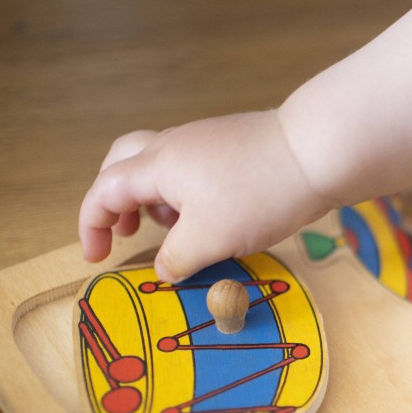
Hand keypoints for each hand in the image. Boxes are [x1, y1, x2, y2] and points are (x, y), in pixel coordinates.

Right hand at [78, 110, 333, 281]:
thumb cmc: (259, 194)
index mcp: (157, 164)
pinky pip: (194, 172)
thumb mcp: (208, 239)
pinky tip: (215, 222)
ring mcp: (206, 143)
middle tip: (126, 232)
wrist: (318, 153)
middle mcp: (175, 146)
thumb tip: (164, 269)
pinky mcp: (234, 149)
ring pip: (161, 168)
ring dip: (156, 201)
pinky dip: (188, 197)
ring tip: (176, 233)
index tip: (95, 256)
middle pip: (124, 164)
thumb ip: (176, 258)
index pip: (105, 190)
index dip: (93, 225)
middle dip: (116, 200)